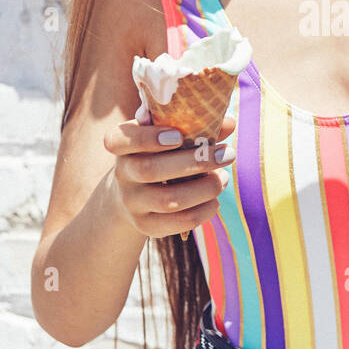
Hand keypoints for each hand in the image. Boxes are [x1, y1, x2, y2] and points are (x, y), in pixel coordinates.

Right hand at [103, 109, 236, 237]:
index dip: (147, 138)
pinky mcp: (146, 225)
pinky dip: (203, 211)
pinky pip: (178, 222)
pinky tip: (214, 200)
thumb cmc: (159, 154)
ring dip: (204, 188)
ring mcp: (131, 202)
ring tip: (223, 178)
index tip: (178, 136)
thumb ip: (195, 126)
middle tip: (227, 153)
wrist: (134, 194)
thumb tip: (229, 123)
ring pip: (168, 200)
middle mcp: (122, 174)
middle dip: (194, 162)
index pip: (119, 140)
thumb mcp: (167, 135)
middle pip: (150, 170)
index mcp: (121, 144)